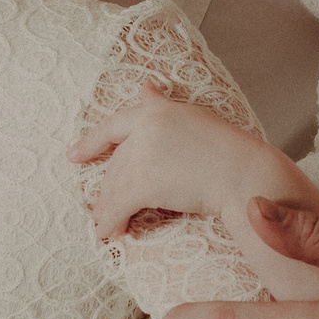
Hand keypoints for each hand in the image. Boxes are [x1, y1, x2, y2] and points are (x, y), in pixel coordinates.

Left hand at [71, 86, 273, 238]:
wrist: (245, 173)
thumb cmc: (230, 152)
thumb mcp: (194, 118)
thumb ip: (164, 107)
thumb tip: (144, 87)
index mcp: (159, 111)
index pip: (116, 124)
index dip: (92, 141)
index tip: (73, 155)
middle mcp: (147, 127)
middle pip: (117, 163)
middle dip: (109, 189)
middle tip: (99, 209)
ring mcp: (145, 153)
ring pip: (116, 186)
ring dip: (108, 209)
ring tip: (104, 225)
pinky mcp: (145, 181)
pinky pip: (120, 205)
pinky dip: (113, 220)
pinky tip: (111, 231)